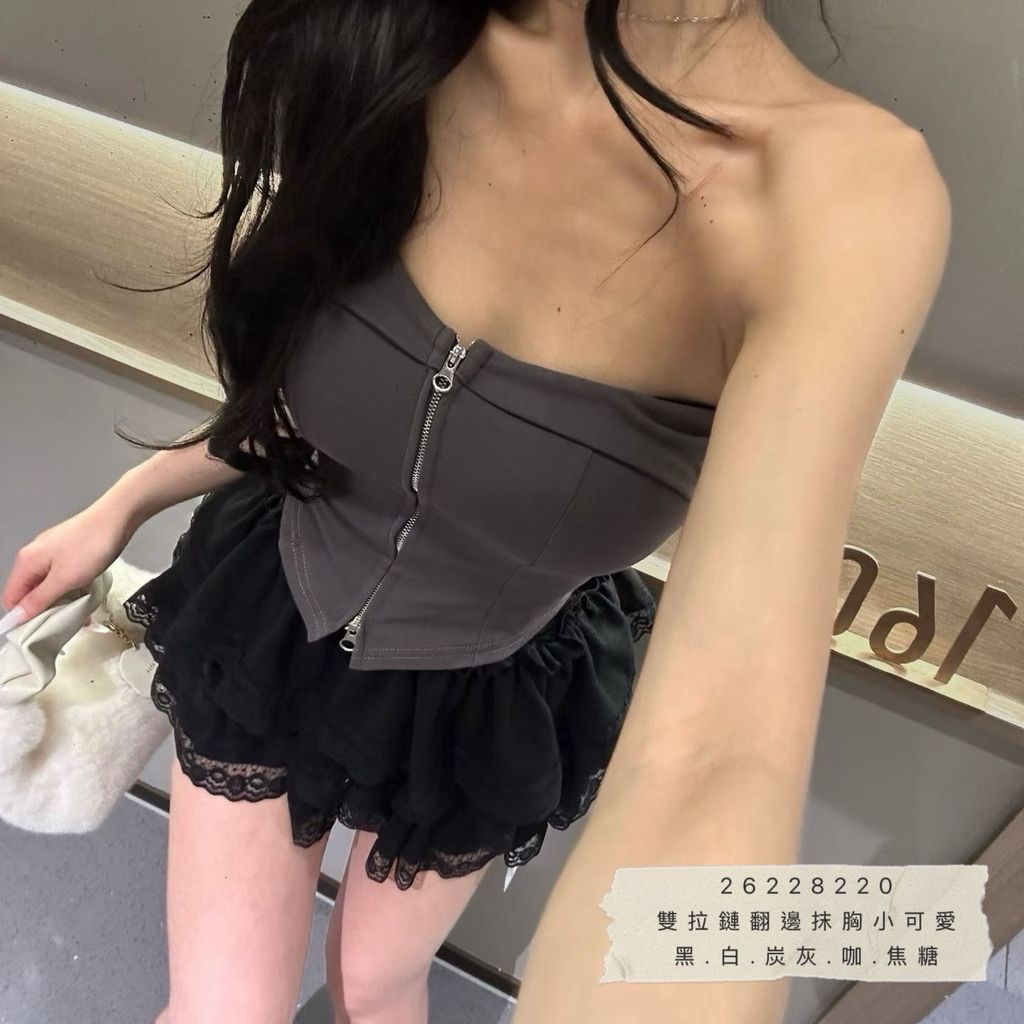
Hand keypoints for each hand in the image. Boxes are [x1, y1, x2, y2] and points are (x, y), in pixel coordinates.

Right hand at [1, 499, 136, 626]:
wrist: (118, 518)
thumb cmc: (90, 549)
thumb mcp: (64, 579)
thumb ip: (39, 599)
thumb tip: (14, 618)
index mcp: (26, 562)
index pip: (12, 598)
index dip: (22, 616)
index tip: (41, 632)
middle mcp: (34, 555)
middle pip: (30, 592)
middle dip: (45, 610)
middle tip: (66, 625)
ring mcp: (52, 551)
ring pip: (49, 585)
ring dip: (61, 600)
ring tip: (80, 613)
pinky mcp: (69, 550)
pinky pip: (63, 575)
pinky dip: (71, 588)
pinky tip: (86, 595)